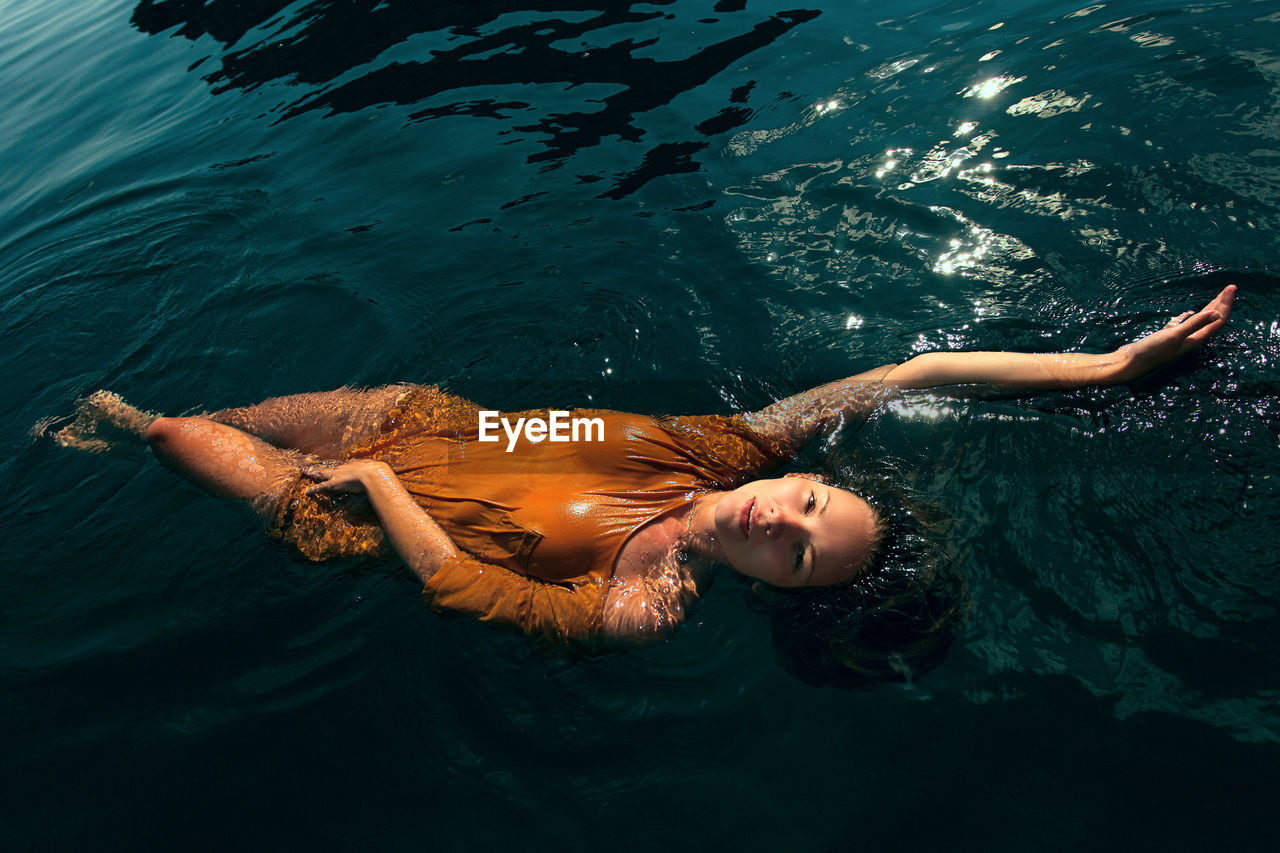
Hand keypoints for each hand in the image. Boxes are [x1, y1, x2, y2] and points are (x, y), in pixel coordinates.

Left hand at [302, 459, 392, 495]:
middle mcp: (343, 468)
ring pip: (321, 473)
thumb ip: (377, 472)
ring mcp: (337, 475)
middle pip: (329, 467)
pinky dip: (314, 489)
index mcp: (353, 464)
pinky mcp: (334, 483)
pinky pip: (321, 486)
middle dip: (319, 467)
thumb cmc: (378, 472)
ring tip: (305, 472)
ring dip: (312, 473)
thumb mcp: (378, 470)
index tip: (332, 467)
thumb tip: (383, 474)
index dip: (336, 467)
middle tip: (310, 467)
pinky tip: (307, 491)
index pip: (342, 466)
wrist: (373, 474)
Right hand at [1115, 285, 1235, 380]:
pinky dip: (1189, 316)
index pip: (1218, 319)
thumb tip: (1216, 313)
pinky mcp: (1168, 337)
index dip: (1226, 303)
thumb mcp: (1173, 336)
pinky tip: (1188, 312)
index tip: (1231, 288)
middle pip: (1213, 319)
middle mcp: (1192, 338)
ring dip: (1209, 308)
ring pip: (1200, 321)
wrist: (1131, 362)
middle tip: (1230, 287)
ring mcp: (1180, 338)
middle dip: (1222, 303)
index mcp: (1196, 338)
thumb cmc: (1152, 351)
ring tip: (1217, 297)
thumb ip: (1194, 324)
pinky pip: (1183, 324)